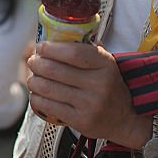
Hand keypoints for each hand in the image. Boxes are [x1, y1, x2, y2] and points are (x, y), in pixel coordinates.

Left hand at [27, 42, 147, 148]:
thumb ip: (85, 49)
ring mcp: (90, 104)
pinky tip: (37, 94)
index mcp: (105, 64)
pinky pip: (49, 107)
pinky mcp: (81, 121)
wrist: (124, 118)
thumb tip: (55, 36)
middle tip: (33, 62)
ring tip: (32, 78)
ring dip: (34, 81)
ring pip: (48, 88)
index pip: (73, 53)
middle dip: (37, 64)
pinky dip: (37, 98)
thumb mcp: (105, 63)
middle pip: (55, 70)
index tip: (41, 47)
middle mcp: (99, 84)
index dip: (51, 48)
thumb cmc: (109, 86)